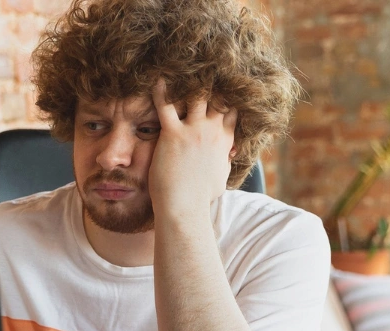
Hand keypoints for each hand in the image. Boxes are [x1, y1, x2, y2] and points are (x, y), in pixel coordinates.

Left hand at [148, 79, 236, 220]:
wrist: (184, 208)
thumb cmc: (200, 197)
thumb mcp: (221, 177)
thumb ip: (225, 160)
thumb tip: (230, 154)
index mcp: (225, 140)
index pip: (232, 109)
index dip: (228, 94)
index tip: (222, 82)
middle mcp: (213, 131)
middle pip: (218, 96)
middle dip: (213, 80)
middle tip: (204, 64)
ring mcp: (194, 131)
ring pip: (196, 95)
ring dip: (189, 80)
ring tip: (182, 65)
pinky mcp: (173, 135)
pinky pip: (165, 106)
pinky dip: (161, 90)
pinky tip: (157, 78)